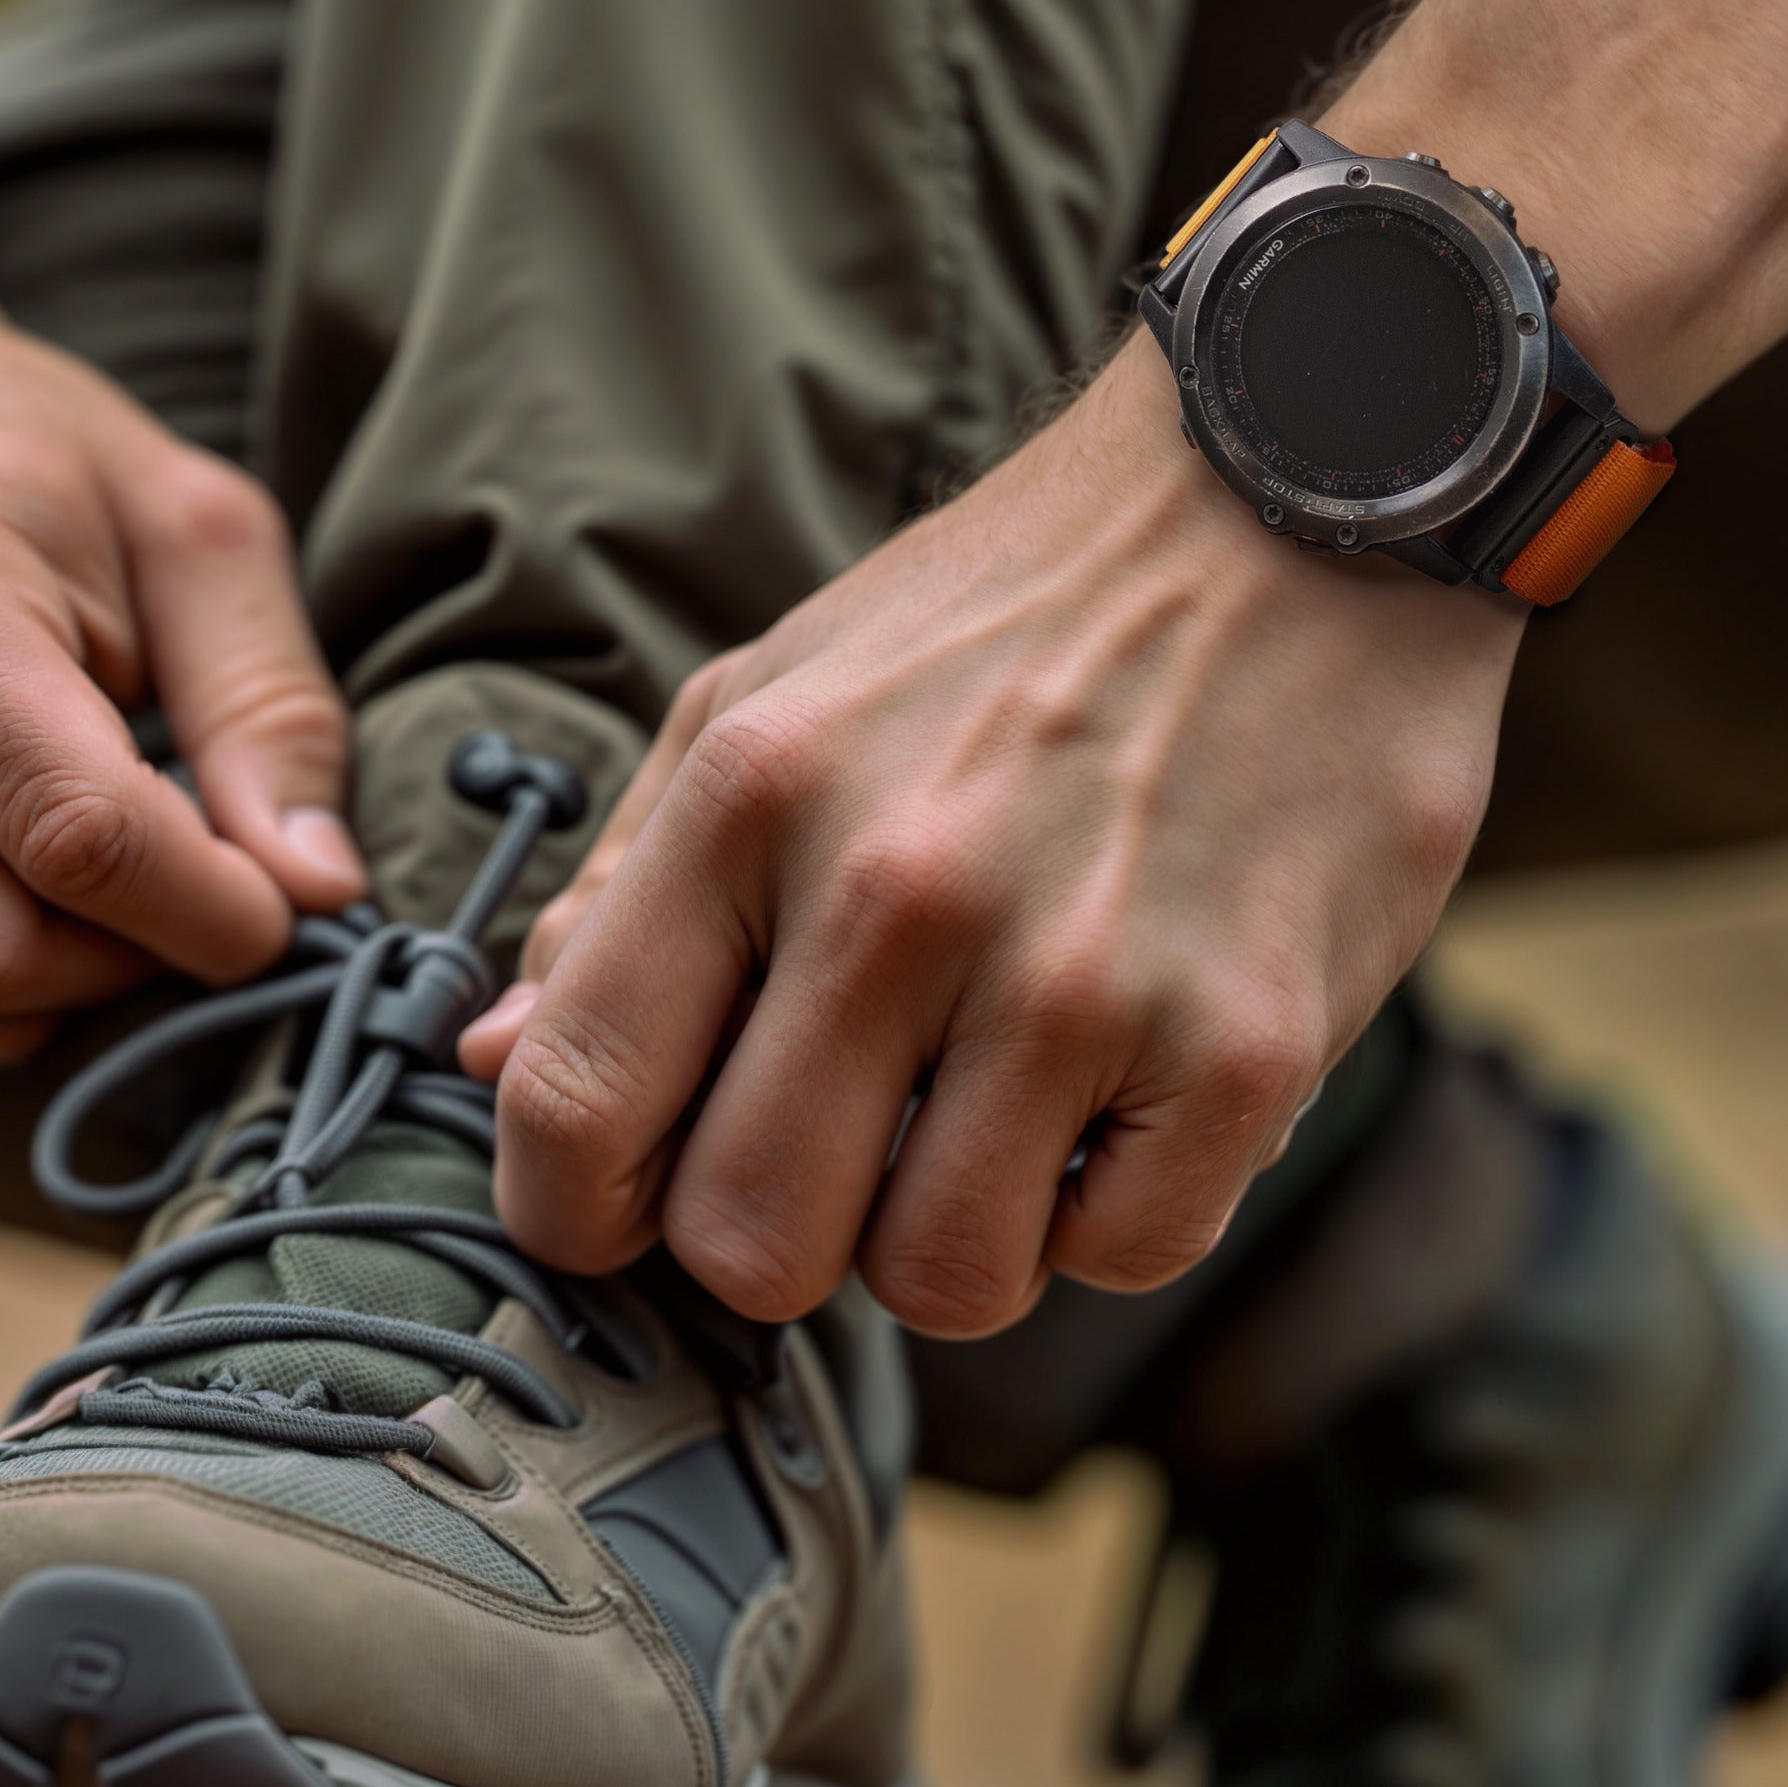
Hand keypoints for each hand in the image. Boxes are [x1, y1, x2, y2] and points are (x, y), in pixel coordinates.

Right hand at [0, 257, 363, 1062]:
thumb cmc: (8, 458)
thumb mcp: (186, 523)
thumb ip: (268, 705)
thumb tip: (317, 894)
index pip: (66, 827)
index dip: (197, 909)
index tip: (272, 913)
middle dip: (113, 965)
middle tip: (179, 898)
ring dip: (21, 998)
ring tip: (83, 896)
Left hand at [458, 348, 1513, 1334]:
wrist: (1297, 503)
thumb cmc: (1016, 615)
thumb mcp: (777, 694)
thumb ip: (629, 884)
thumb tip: (490, 1058)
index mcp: (754, 793)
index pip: (579, 1104)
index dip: (575, 1208)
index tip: (627, 1206)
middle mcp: (899, 890)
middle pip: (750, 1244)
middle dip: (787, 1232)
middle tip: (854, 1141)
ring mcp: (1076, 975)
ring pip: (939, 1282)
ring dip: (959, 1233)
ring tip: (1000, 1105)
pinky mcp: (1242, 1043)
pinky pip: (1122, 1257)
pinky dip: (1114, 1209)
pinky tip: (1127, 1088)